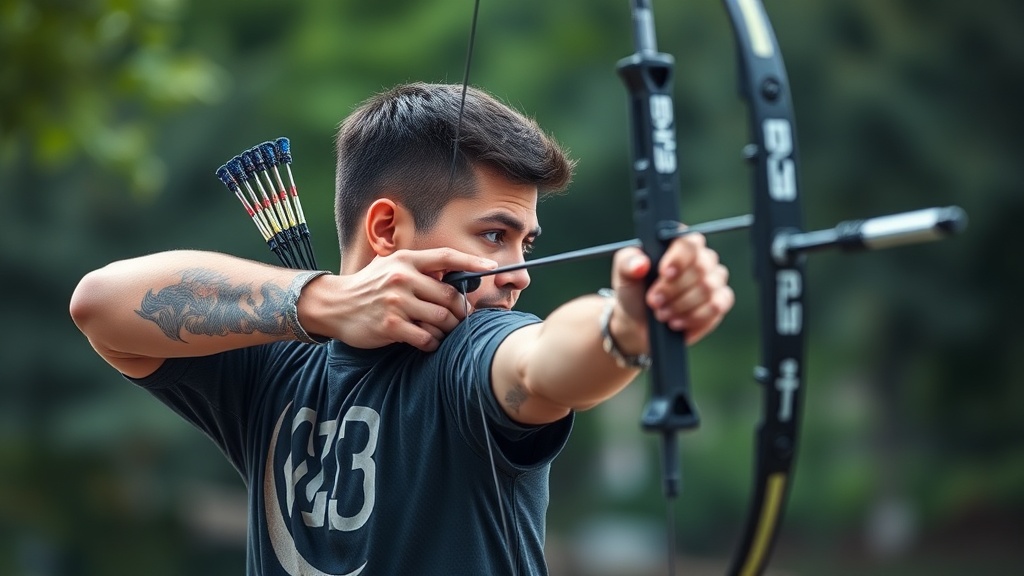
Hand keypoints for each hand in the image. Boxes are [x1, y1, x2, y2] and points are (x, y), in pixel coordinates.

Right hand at [304, 248, 496, 350]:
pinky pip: (426, 338)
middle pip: (450, 295)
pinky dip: (433, 342)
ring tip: (444, 331)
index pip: (446, 258)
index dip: (471, 262)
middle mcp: (403, 279)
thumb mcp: (390, 266)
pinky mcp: (391, 326)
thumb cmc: (368, 286)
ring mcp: (397, 303)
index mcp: (406, 261)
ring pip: (441, 318)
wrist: (334, 305)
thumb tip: (452, 273)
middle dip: (461, 311)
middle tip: (462, 318)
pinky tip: (429, 342)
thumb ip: (418, 268)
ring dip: (448, 329)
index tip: (492, 268)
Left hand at [610, 232, 733, 348]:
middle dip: (674, 289)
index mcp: (678, 243)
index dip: (679, 258)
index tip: (663, 273)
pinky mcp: (720, 302)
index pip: (689, 242)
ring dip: (681, 305)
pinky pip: (718, 307)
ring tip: (661, 314)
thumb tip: (640, 263)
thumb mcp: (624, 275)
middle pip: (701, 268)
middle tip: (654, 301)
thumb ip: (627, 262)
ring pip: (708, 289)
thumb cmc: (634, 291)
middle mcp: (701, 257)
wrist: (638, 323)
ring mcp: (714, 279)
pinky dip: (695, 317)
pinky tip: (677, 323)